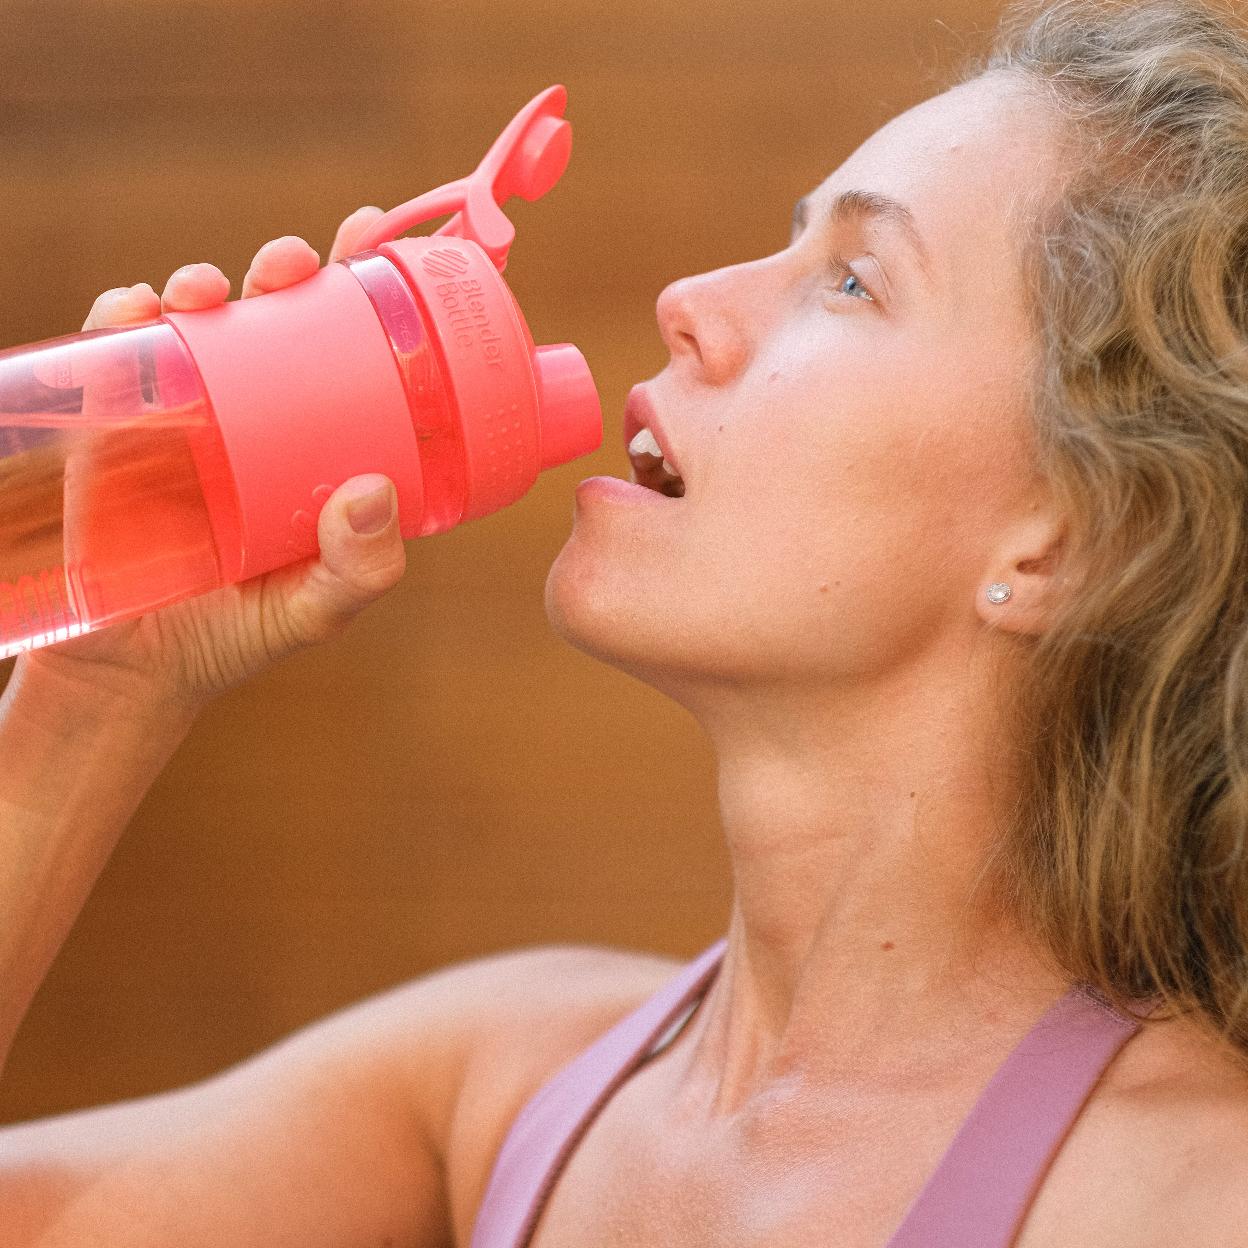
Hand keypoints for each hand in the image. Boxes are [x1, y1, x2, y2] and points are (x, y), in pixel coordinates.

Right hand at [17, 206, 406, 720]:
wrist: (132, 673)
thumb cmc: (236, 636)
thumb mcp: (314, 609)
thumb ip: (358, 569)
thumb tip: (375, 491)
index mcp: (314, 447)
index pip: (349, 356)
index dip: (364, 293)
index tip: (377, 243)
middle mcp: (255, 419)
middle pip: (275, 319)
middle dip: (286, 270)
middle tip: (295, 264)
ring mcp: (183, 416)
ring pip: (196, 322)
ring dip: (201, 283)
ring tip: (206, 289)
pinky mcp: (113, 427)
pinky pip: (116, 353)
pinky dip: (123, 319)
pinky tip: (137, 310)